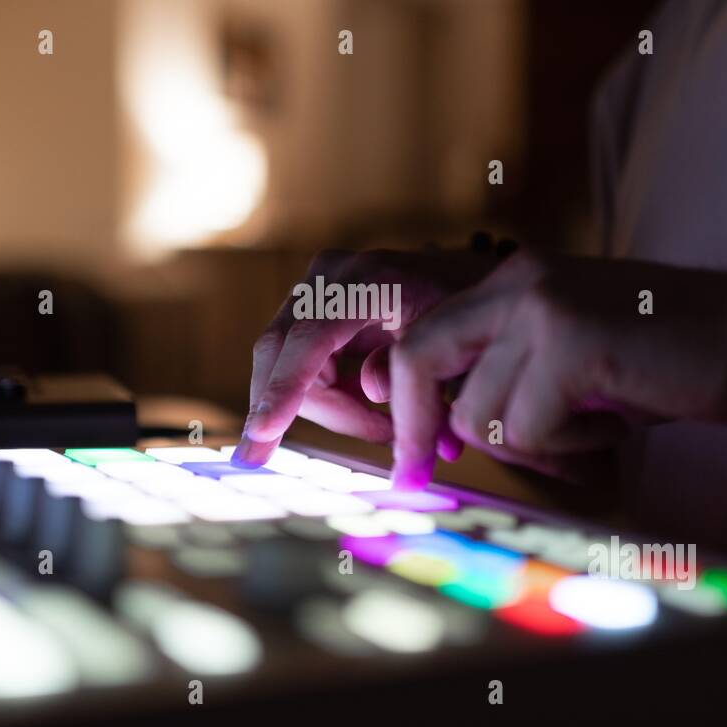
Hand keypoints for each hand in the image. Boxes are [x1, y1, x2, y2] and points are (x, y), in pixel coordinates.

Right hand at [233, 247, 497, 465]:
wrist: (465, 279)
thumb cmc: (462, 309)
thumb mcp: (447, 341)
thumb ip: (408, 369)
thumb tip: (372, 392)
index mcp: (366, 281)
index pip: (307, 340)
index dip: (283, 388)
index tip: (261, 433)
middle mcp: (327, 279)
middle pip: (283, 358)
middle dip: (298, 413)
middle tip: (334, 447)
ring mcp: (314, 292)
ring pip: (286, 369)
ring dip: (334, 409)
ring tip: (388, 426)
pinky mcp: (311, 312)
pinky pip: (300, 368)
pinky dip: (333, 399)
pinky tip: (372, 412)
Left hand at [388, 251, 726, 486]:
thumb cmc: (677, 361)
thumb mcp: (578, 361)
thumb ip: (513, 378)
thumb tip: (445, 429)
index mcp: (516, 279)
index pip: (422, 337)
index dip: (407, 402)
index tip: (413, 458)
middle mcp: (519, 281)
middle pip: (416, 360)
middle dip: (417, 429)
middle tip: (421, 476)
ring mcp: (543, 306)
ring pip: (479, 413)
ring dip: (534, 445)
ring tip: (595, 429)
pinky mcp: (572, 343)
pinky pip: (528, 430)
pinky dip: (570, 449)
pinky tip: (616, 428)